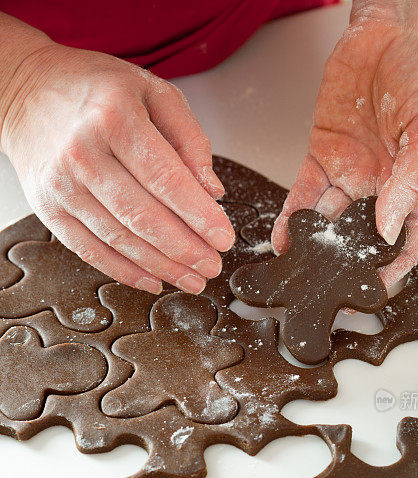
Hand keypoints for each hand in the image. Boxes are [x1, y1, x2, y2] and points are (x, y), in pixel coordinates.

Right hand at [1, 42, 234, 293]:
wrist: (26, 91)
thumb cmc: (95, 91)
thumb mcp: (152, 92)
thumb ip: (189, 138)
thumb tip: (211, 190)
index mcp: (114, 117)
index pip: (166, 178)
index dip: (199, 216)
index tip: (224, 238)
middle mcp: (82, 153)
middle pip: (143, 216)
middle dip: (185, 250)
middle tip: (212, 266)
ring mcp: (62, 186)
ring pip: (120, 240)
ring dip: (162, 267)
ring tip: (192, 279)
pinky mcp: (49, 210)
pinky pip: (91, 251)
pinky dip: (125, 271)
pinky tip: (154, 279)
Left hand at [272, 0, 417, 286]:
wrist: (399, 24)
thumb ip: (411, 180)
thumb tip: (388, 227)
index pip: (404, 242)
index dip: (388, 269)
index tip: (369, 290)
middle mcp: (383, 187)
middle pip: (359, 239)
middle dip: (340, 265)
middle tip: (321, 287)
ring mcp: (351, 173)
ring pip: (326, 222)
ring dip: (310, 246)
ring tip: (294, 267)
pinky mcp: (322, 155)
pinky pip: (303, 194)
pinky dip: (291, 216)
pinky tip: (282, 236)